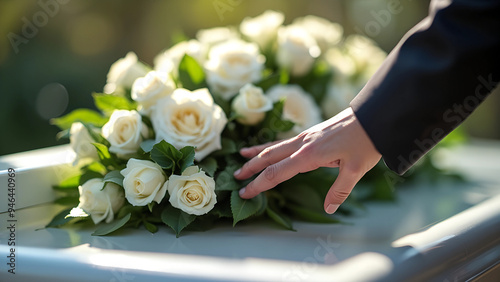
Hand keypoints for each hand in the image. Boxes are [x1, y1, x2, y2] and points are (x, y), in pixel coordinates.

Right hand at [233, 107, 380, 213]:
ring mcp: (306, 136)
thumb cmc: (366, 142)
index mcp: (309, 155)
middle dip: (251, 168)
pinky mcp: (311, 133)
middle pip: (269, 157)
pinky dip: (271, 144)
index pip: (276, 173)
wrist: (373, 116)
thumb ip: (339, 190)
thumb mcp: (355, 170)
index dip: (258, 184)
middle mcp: (302, 144)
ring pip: (274, 145)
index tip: (245, 192)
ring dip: (257, 153)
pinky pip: (285, 140)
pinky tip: (268, 147)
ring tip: (241, 156)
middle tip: (236, 178)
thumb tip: (328, 209)